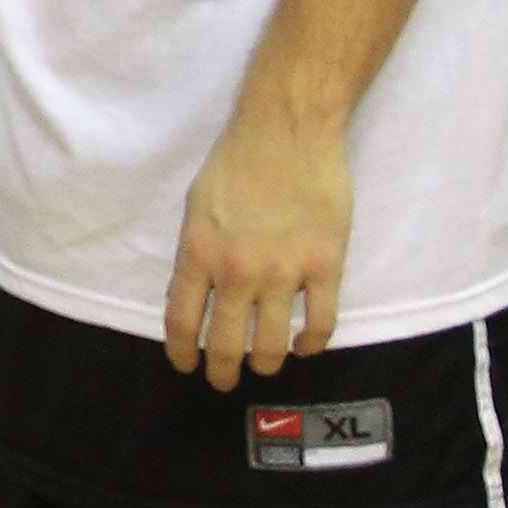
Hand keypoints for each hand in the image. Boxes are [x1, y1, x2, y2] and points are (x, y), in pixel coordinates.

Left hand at [164, 94, 352, 383]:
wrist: (287, 128)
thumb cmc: (238, 160)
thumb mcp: (197, 204)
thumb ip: (197, 253)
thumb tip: (197, 297)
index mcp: (199, 251)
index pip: (183, 322)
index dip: (183, 353)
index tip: (187, 364)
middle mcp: (238, 270)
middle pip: (226, 346)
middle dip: (222, 372)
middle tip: (224, 379)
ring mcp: (284, 271)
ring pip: (271, 347)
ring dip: (265, 364)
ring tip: (264, 363)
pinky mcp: (324, 266)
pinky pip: (320, 325)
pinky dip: (310, 344)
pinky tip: (302, 344)